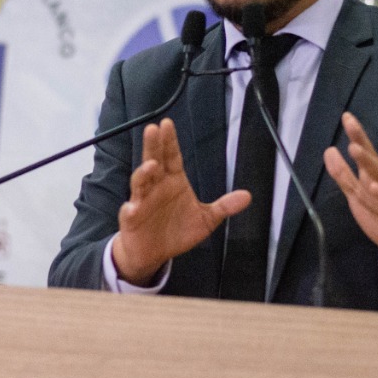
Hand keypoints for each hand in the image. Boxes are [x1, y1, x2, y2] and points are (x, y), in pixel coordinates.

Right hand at [111, 118, 249, 285]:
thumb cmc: (176, 231)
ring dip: (143, 173)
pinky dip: (131, 208)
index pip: (172, 157)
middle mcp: (157, 186)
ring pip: (140, 182)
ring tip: (151, 165)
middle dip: (153, 146)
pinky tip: (132, 207)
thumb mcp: (205, 219)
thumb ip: (224, 206)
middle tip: (153, 129)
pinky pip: (130, 211)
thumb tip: (247, 196)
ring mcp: (142, 201)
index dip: (170, 141)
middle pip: (154, 161)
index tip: (167, 124)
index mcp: (174, 181)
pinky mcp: (133, 218)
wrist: (154, 254)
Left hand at [323, 112, 377, 272]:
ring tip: (354, 148)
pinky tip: (374, 186)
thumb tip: (329, 150)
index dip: (356, 135)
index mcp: (375, 176)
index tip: (346, 116)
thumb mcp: (358, 195)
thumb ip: (343, 174)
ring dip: (368, 163)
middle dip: (361, 141)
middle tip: (351, 124)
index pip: (365, 152)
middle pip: (372, 159)